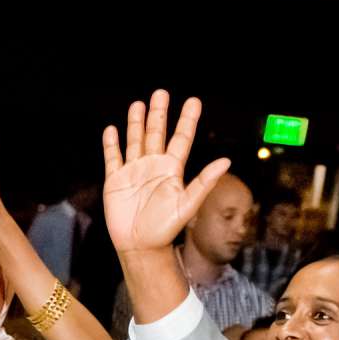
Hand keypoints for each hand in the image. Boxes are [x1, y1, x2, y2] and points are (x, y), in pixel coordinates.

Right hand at [102, 91, 232, 255]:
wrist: (140, 246)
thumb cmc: (165, 229)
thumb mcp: (187, 205)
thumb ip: (204, 182)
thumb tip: (226, 161)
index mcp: (172, 169)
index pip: (181, 139)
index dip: (187, 120)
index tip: (193, 101)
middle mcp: (153, 166)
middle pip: (156, 133)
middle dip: (158, 113)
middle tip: (161, 92)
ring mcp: (134, 171)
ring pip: (135, 140)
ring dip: (136, 122)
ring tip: (138, 104)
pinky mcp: (115, 180)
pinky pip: (113, 158)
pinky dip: (111, 144)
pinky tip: (112, 130)